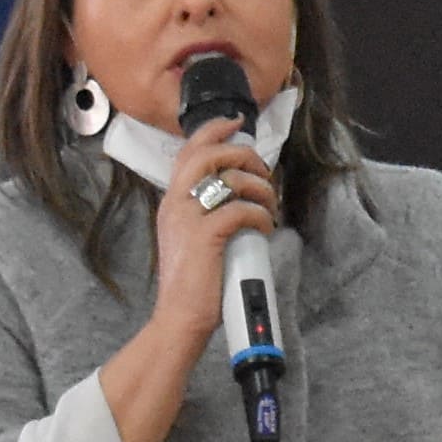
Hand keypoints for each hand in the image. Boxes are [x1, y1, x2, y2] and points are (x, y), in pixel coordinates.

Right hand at [141, 121, 283, 350]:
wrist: (179, 317)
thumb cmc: (192, 283)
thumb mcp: (190, 239)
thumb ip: (204, 215)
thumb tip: (238, 198)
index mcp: (172, 201)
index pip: (189, 151)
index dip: (214, 131)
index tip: (237, 124)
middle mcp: (176, 203)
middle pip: (209, 154)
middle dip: (244, 156)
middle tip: (264, 173)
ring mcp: (188, 219)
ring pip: (229, 179)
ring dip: (260, 188)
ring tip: (270, 207)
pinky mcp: (205, 236)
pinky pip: (240, 210)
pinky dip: (260, 215)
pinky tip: (264, 228)